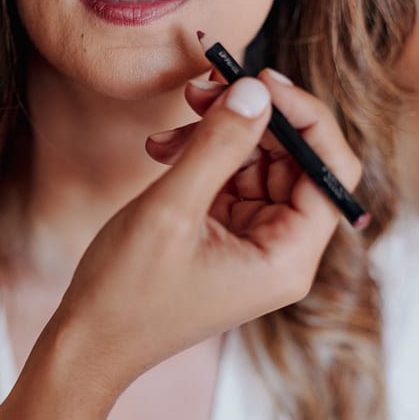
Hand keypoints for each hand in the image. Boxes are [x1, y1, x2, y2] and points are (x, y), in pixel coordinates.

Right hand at [47, 69, 361, 392]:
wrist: (90, 339)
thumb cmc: (126, 292)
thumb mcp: (171, 210)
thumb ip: (217, 145)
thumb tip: (253, 90)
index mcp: (287, 258)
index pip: (328, 170)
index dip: (302, 116)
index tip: (258, 79)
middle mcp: (280, 253)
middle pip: (291, 163)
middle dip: (247, 122)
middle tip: (201, 91)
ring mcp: (252, 246)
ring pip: (254, 168)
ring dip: (214, 140)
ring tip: (165, 134)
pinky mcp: (224, 241)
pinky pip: (226, 184)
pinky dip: (198, 162)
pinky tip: (161, 153)